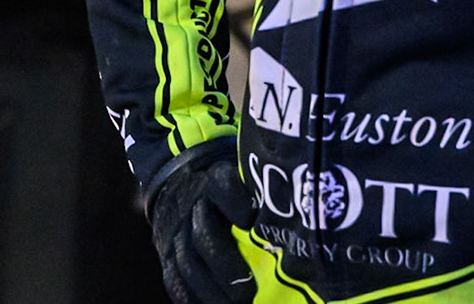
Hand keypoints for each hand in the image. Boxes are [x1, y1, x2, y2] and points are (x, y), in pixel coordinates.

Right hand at [148, 142, 256, 303]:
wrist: (180, 185)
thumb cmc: (231, 191)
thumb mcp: (246, 181)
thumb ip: (269, 196)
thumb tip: (306, 220)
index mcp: (216, 181)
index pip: (222, 186)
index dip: (237, 205)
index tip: (252, 221)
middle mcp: (193, 206)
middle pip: (203, 236)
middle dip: (226, 267)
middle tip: (248, 291)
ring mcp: (177, 232)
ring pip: (188, 264)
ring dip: (211, 290)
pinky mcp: (168, 255)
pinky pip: (174, 280)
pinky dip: (191, 297)